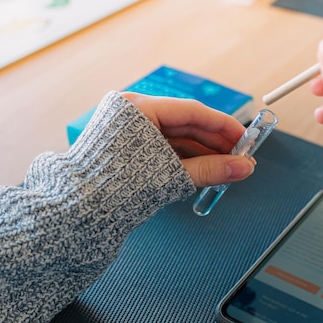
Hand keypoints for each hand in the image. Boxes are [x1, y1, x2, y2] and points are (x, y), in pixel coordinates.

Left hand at [122, 93, 253, 186]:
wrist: (78, 214)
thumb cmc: (114, 190)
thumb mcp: (170, 176)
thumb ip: (210, 169)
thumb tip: (244, 168)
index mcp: (137, 108)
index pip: (192, 111)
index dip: (223, 126)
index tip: (245, 139)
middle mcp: (133, 113)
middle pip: (186, 123)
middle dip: (216, 142)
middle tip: (241, 157)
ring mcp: (130, 130)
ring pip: (177, 137)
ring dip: (204, 152)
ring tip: (227, 168)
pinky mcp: (129, 147)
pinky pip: (165, 147)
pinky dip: (186, 159)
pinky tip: (205, 169)